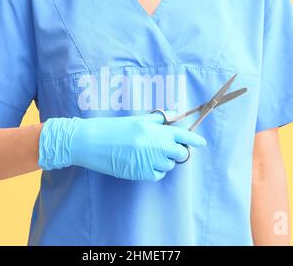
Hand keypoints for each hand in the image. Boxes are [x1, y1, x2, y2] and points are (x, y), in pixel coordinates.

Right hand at [38, 114, 206, 180]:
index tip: (202, 143)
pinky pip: (157, 175)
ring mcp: (148, 160)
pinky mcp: (140, 173)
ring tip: (148, 155)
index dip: (195, 140)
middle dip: (178, 152)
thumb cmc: (112, 128)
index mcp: (154, 129)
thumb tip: (174, 117)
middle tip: (169, 150)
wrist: (90, 141)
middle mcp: (154, 145)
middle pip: (181, 153)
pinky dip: (154, 171)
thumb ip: (157, 120)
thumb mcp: (136, 119)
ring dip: (164, 161)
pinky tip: (142, 163)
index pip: (183, 135)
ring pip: (169, 165)